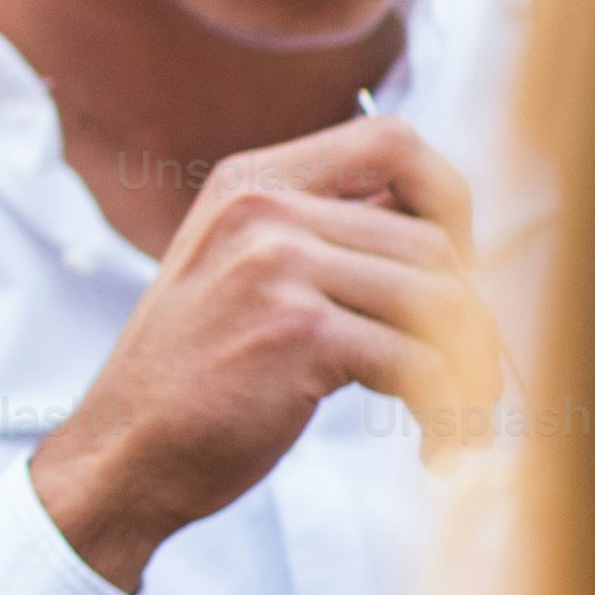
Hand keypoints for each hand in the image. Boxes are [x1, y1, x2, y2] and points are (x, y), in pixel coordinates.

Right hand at [30, 113, 503, 589]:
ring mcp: (274, 265)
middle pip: (432, 242)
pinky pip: (419, 363)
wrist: (122, 453)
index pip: (394, 141)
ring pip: (440, 302)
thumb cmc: (194, 379)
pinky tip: (435, 445)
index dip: (449, 200)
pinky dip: (447, 411)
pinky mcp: (295, 331)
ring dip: (472, 373)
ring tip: (461, 418)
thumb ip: (323, 236)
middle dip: (472, 322)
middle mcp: (261, 209)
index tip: (455, 270)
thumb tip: (448, 236)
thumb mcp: (240, 273)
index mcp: (250, 182)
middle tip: (471, 379)